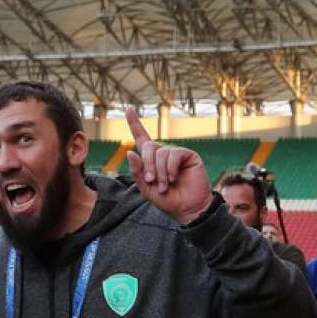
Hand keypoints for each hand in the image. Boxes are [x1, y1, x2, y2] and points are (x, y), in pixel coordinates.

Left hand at [124, 108, 211, 223]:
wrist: (186, 208)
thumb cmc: (167, 200)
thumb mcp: (145, 188)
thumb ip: (137, 171)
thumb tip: (130, 151)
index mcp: (151, 160)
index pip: (142, 138)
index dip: (135, 123)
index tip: (127, 109)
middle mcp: (164, 153)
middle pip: (148, 146)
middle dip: (146, 166)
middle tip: (151, 181)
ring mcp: (176, 153)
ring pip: (160, 152)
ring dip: (159, 172)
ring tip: (165, 185)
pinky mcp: (189, 155)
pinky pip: (174, 154)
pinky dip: (170, 168)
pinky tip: (174, 179)